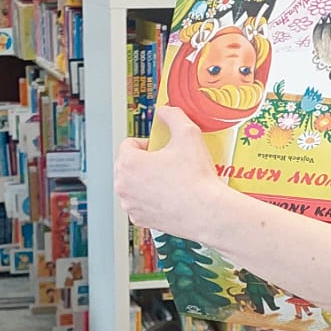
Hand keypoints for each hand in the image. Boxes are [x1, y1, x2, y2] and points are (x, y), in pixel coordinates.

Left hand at [114, 106, 236, 244]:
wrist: (207, 212)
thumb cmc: (196, 177)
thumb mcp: (188, 133)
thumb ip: (173, 115)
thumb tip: (165, 110)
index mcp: (128, 163)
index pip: (128, 144)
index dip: (147, 143)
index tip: (162, 148)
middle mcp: (123, 185)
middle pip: (127, 165)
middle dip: (144, 162)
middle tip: (167, 163)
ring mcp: (130, 205)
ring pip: (133, 185)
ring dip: (146, 180)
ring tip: (170, 180)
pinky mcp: (139, 220)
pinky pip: (140, 203)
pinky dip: (150, 199)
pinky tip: (169, 196)